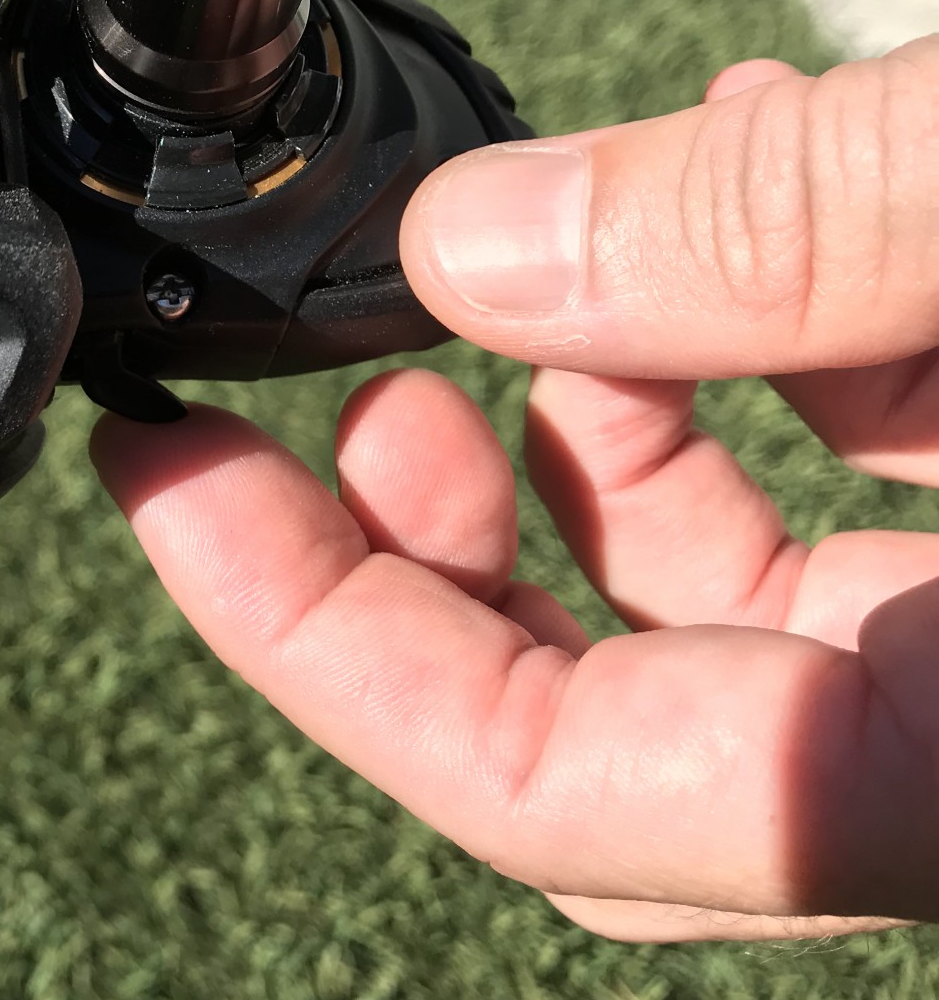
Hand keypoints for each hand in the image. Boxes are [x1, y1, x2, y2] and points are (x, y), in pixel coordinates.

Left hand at [94, 38, 938, 942]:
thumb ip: (787, 241)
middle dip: (414, 554)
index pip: (539, 790)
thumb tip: (483, 250)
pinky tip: (701, 209)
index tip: (166, 479)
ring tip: (486, 284)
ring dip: (566, 448)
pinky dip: (730, 378)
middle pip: (588, 726)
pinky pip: (832, 520)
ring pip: (705, 622)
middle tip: (310, 402)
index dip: (309, 642)